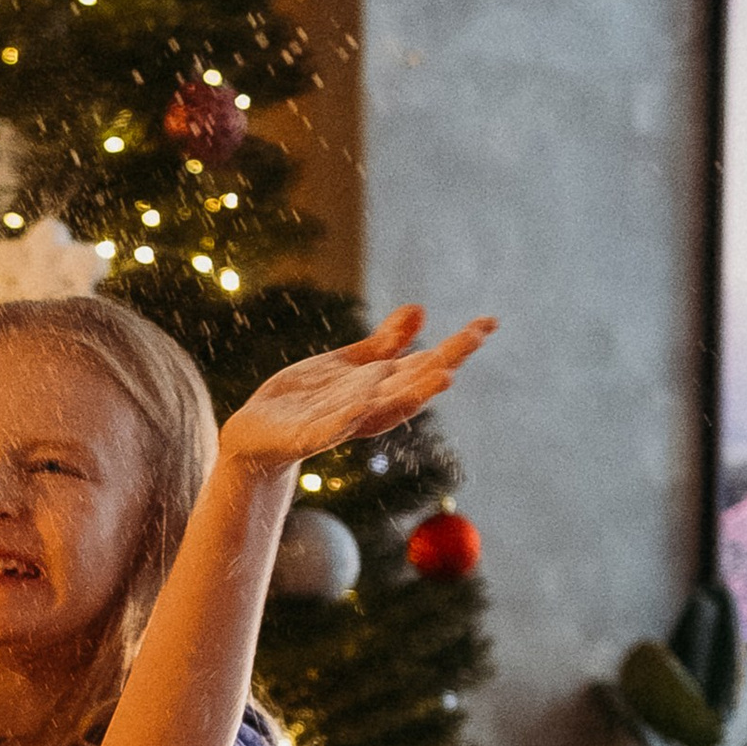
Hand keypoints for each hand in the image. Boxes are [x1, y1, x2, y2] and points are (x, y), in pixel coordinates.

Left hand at [219, 305, 495, 472]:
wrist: (259, 436)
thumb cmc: (307, 401)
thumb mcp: (350, 365)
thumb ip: (384, 343)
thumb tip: (421, 309)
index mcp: (382, 387)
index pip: (427, 364)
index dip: (458, 346)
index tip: (487, 324)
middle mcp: (370, 406)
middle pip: (414, 385)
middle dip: (443, 365)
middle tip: (474, 342)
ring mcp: (342, 421)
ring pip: (385, 408)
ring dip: (414, 393)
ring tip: (443, 375)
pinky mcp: (309, 435)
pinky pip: (334, 427)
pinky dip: (351, 416)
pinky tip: (365, 401)